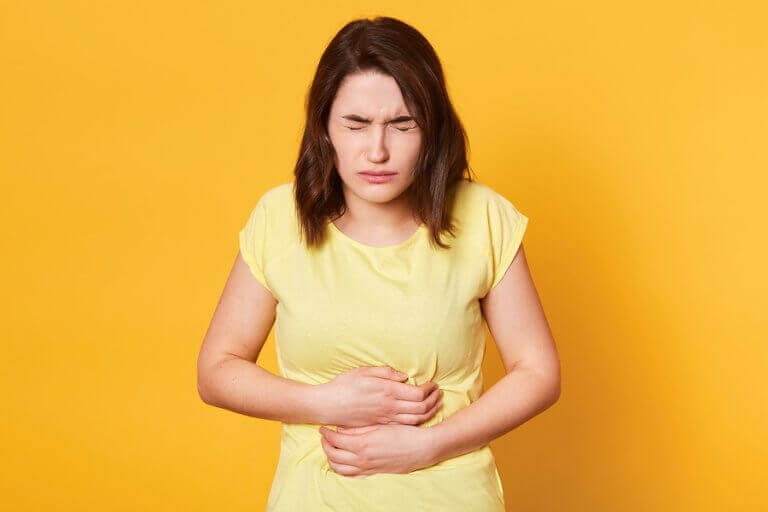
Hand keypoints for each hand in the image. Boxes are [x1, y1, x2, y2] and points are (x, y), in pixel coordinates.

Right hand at [317, 366, 442, 427]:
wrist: (328, 405)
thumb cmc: (344, 385)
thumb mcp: (364, 371)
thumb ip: (386, 373)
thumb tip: (404, 377)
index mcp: (387, 391)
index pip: (418, 393)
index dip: (430, 389)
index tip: (433, 384)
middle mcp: (389, 407)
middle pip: (421, 408)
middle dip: (434, 400)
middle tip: (439, 393)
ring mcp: (386, 418)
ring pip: (415, 419)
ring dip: (429, 412)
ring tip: (435, 405)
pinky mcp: (381, 425)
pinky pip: (404, 426)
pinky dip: (417, 421)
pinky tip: (420, 416)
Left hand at [319, 423, 439, 477]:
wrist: (422, 448)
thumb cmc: (404, 433)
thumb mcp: (380, 425)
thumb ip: (359, 428)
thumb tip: (341, 429)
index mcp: (363, 444)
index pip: (335, 440)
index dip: (326, 434)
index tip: (323, 427)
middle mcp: (362, 459)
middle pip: (333, 455)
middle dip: (325, 445)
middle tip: (325, 436)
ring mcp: (368, 468)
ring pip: (340, 468)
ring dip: (331, 458)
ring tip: (331, 448)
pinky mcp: (374, 473)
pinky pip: (351, 475)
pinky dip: (342, 470)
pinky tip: (343, 461)